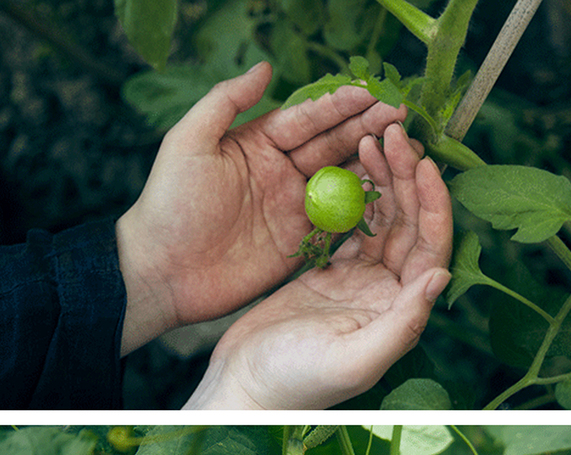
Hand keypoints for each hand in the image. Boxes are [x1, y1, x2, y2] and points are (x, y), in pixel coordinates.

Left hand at [116, 61, 407, 353]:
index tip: (373, 93)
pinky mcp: (303, 243)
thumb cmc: (169, 205)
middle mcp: (282, 172)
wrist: (162, 272)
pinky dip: (368, 207)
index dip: (340, 105)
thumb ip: (226, 102)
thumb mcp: (189, 143)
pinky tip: (393, 194)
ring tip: (408, 150)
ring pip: (345, 179)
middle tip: (402, 115)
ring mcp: (295, 208)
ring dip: (376, 164)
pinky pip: (342, 221)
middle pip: (334, 144)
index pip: (308, 118)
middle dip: (369, 128)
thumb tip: (264, 67)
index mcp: (258, 144)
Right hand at [183, 121, 452, 408]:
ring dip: (383, 179)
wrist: (245, 389)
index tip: (423, 162)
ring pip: (383, 219)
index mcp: (403, 311)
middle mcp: (390, 293)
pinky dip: (353, 194)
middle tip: (394, 133)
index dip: (433, 204)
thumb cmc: (298, 382)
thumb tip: (441, 276)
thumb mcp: (355, 358)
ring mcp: (361, 281)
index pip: (431, 247)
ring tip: (372, 139)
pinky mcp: (330, 273)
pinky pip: (351, 224)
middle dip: (407, 177)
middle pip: (411, 224)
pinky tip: (348, 163)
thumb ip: (403, 322)